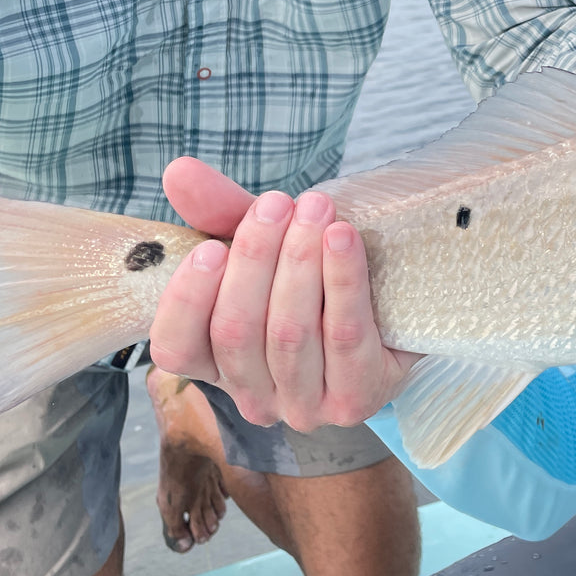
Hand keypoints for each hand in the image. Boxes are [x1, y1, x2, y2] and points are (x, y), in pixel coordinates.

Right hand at [150, 157, 417, 430]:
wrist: (399, 298)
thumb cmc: (315, 273)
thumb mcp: (267, 242)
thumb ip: (220, 212)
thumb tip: (177, 170)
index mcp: (215, 365)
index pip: (176, 347)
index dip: (188, 299)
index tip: (212, 246)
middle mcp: (253, 397)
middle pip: (237, 332)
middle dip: (255, 260)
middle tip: (277, 203)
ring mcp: (304, 406)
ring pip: (289, 335)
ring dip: (300, 264)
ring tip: (315, 209)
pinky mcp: (357, 399)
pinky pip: (344, 337)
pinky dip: (342, 281)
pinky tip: (343, 239)